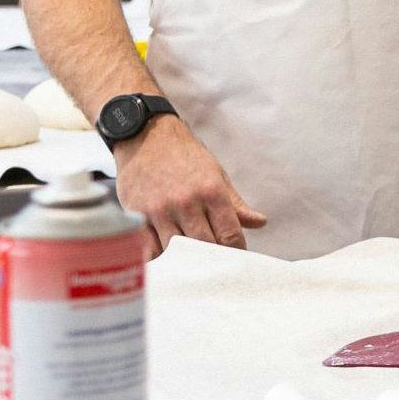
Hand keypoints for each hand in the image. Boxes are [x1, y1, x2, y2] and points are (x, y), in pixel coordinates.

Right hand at [111, 117, 265, 256]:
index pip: (230, 234)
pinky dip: (160, 255)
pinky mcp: (137, 214)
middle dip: (212, 258)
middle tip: (215, 263)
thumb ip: (236, 204)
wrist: (146, 136)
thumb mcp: (216, 175)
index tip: (235, 257)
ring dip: (186, 258)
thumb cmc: (185, 157)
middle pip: (205, 246)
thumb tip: (260, 222)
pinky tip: (166, 255)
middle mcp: (186, 202)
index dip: (236, 251)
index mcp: (211, 192)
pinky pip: (150, 248)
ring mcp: (160, 210)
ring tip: (192, 261)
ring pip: (177, 250)